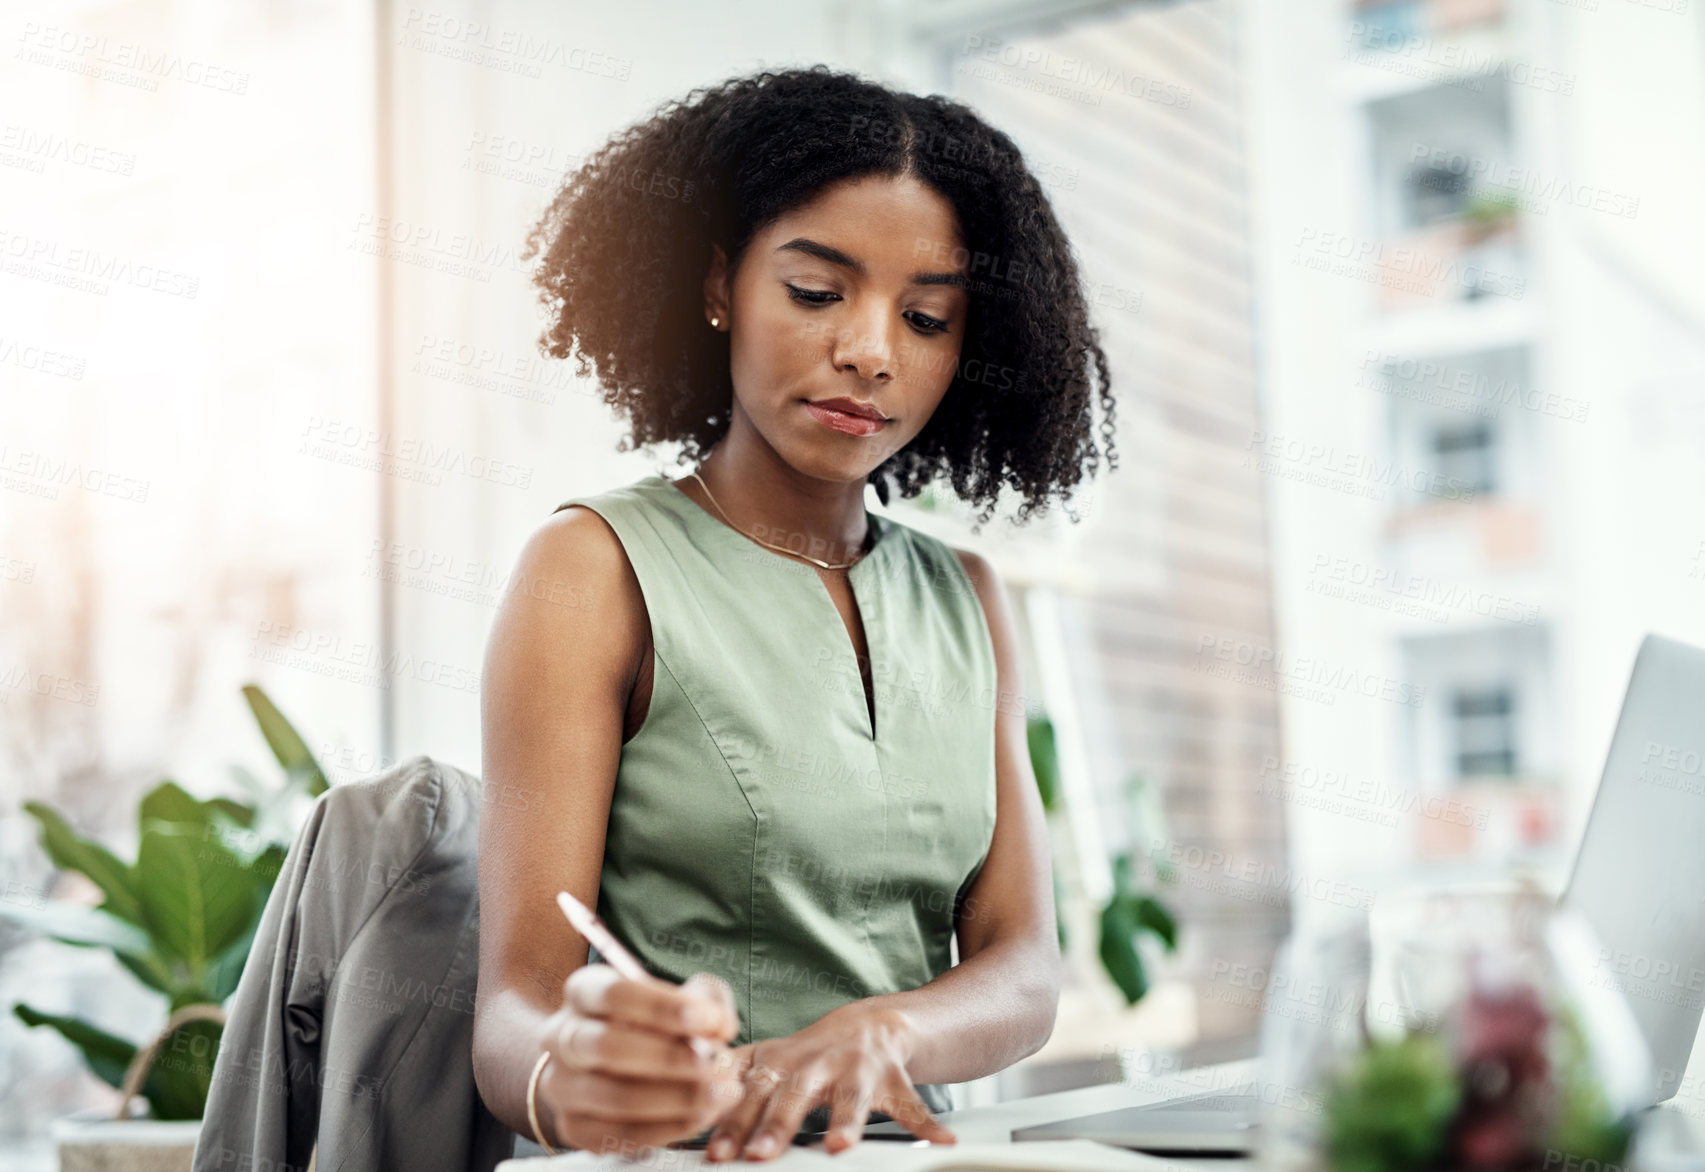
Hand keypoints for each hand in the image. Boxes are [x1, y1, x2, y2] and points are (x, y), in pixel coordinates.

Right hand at [534, 965, 742, 1152]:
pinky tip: (701, 1116)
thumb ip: (707, 1002)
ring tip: (722, 1094)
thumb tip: (719, 1025)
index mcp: (584, 992)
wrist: (614, 1065)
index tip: (710, 1020)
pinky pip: (620, 1135)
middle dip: (672, 1058)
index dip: (664, 1008)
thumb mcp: (682, 998)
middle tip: (721, 1065)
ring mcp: (563, 1086)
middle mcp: (562, 1037)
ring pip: (615, 1097)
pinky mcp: (574, 1129)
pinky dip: (668, 1128)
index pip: (615, 994)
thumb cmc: (657, 1024)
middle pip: (608, 1047)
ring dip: (678, 1098)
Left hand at [704, 1002, 956, 1160]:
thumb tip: (675, 1103)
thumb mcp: (768, 1060)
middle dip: (776, 1124)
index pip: (748, 1094)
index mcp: (780, 1063)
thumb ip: (730, 1078)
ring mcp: (856, 1068)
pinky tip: (941, 1140)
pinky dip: (926, 1123)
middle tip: (761, 1154)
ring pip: (850, 1096)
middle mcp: (816, 1062)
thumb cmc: (811, 1056)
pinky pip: (912, 1102)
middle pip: (793, 1094)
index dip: (730, 1122)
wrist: (875, 1024)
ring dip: (845, 1120)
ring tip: (841, 1146)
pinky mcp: (893, 1076)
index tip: (714, 1152)